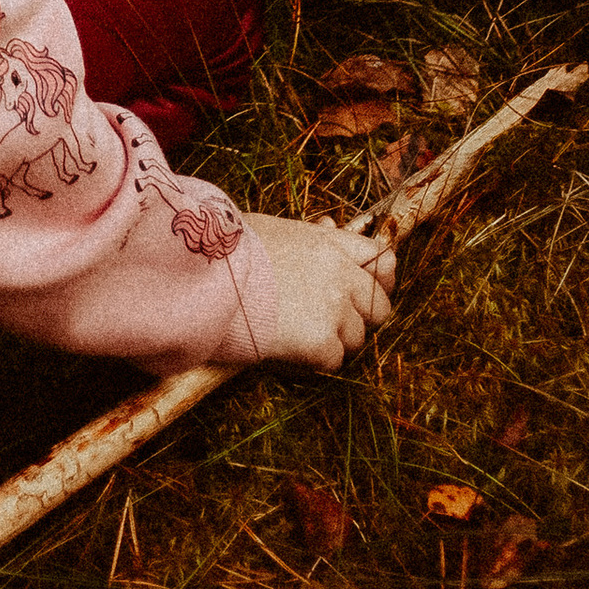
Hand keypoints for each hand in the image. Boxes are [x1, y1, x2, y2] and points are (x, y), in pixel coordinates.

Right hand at [245, 211, 395, 367]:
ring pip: (357, 338)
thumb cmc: (230, 250)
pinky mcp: (322, 343)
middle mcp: (341, 275)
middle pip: (380, 307)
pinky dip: (313, 361)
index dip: (379, 279)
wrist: (207, 278)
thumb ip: (310, 235)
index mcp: (329, 244)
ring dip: (334, 341)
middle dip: (361, 318)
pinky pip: (333, 361)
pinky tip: (287, 350)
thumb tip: (328, 226)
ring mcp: (335, 310)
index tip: (366, 291)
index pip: (381, 260)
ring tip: (298, 335)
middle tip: (333, 324)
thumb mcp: (276, 229)